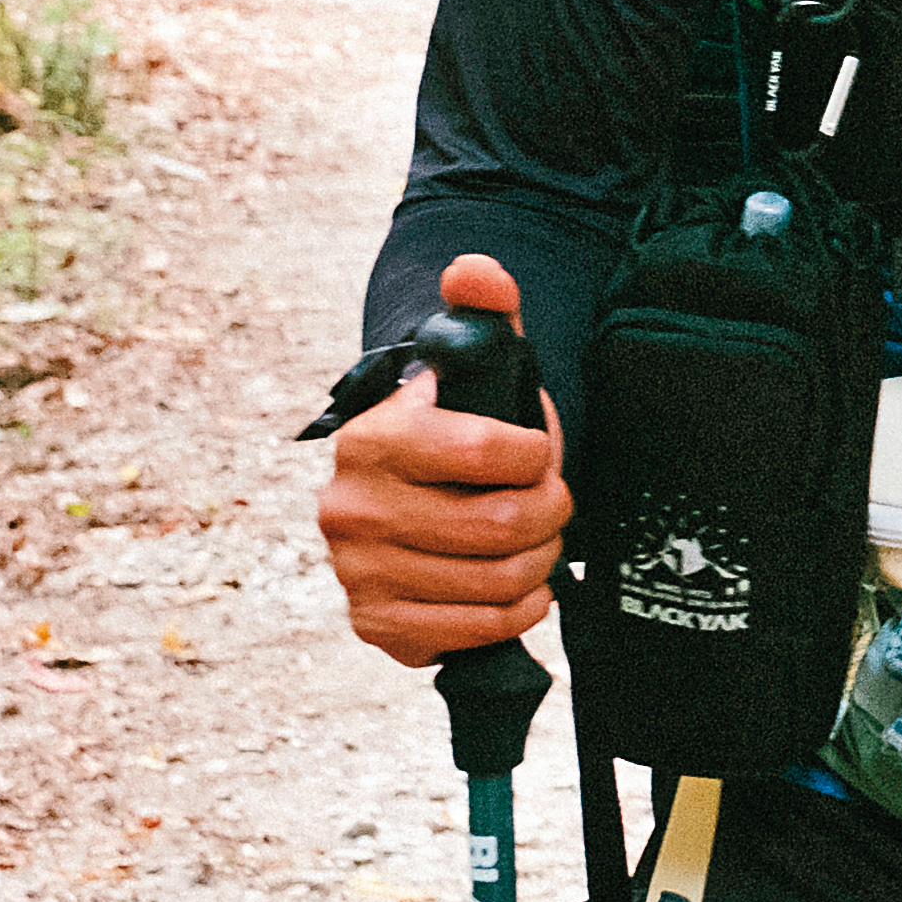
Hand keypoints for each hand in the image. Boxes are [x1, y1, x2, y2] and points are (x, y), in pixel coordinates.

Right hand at [320, 254, 567, 667]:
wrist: (411, 492)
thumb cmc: (456, 424)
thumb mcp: (471, 362)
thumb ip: (483, 308)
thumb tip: (477, 272)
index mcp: (374, 438)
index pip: (489, 451)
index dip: (538, 453)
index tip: (537, 451)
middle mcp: (350, 508)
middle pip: (503, 525)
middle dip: (551, 512)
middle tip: (551, 502)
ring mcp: (357, 571)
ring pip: (499, 579)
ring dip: (541, 560)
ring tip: (535, 538)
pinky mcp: (377, 623)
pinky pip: (481, 629)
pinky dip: (520, 609)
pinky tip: (516, 584)